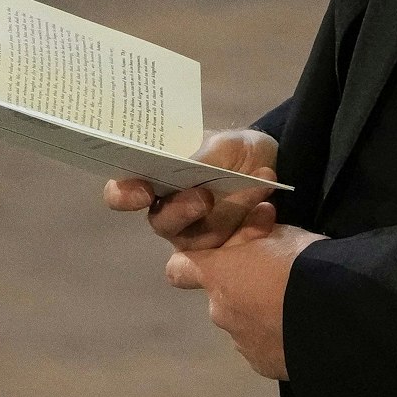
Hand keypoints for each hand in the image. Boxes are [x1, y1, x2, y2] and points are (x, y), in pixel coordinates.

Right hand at [103, 127, 279, 250]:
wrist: (273, 166)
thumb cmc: (236, 152)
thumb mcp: (225, 143)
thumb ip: (204, 156)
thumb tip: (186, 166)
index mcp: (157, 179)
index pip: (122, 193)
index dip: (124, 195)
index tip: (143, 192)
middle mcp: (169, 211)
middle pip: (160, 222)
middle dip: (182, 211)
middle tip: (206, 198)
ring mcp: (194, 236)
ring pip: (195, 239)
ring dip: (227, 216)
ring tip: (254, 194)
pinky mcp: (222, 253)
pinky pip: (229, 253)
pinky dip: (250, 230)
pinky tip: (266, 210)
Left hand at [166, 204, 321, 379]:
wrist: (333, 313)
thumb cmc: (301, 263)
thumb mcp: (279, 233)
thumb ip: (257, 231)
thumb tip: (256, 218)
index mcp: (219, 275)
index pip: (179, 269)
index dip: (190, 262)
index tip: (212, 258)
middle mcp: (219, 311)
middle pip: (220, 296)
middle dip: (242, 287)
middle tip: (276, 277)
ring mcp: (239, 341)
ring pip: (241, 322)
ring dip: (259, 312)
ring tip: (293, 304)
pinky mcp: (260, 364)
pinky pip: (261, 345)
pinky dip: (273, 336)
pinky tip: (297, 326)